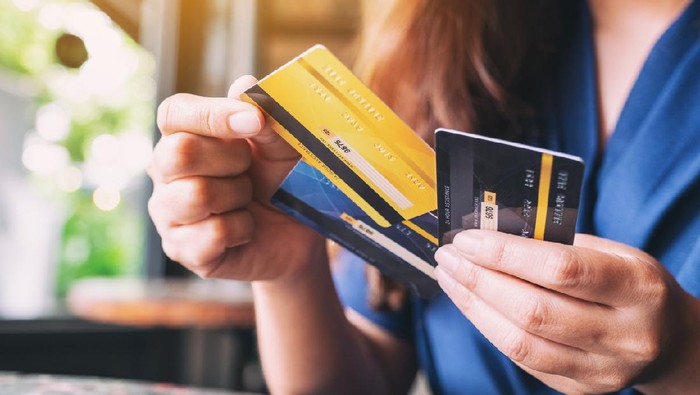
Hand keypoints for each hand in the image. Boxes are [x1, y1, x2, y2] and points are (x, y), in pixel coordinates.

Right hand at [148, 76, 324, 281]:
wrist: (296, 234)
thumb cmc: (282, 181)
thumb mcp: (283, 146)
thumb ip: (267, 117)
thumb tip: (245, 85)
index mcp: (184, 135)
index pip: (174, 113)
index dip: (214, 115)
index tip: (255, 122)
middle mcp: (166, 172)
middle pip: (178, 153)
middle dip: (231, 160)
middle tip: (251, 170)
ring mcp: (169, 213)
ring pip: (196, 195)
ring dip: (238, 196)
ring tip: (248, 200)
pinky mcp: (182, 250)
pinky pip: (212, 235)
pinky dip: (242, 230)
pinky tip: (246, 229)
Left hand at [434, 230, 699, 393]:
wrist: (667, 339)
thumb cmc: (630, 283)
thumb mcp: (612, 251)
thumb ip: (558, 243)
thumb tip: (491, 233)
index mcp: (638, 289)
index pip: (561, 270)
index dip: (505, 254)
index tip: (467, 239)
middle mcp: (624, 336)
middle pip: (532, 311)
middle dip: (478, 280)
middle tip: (448, 256)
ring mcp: (602, 370)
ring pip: (520, 342)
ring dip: (473, 306)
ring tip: (450, 277)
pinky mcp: (579, 389)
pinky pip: (522, 359)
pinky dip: (489, 327)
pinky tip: (471, 303)